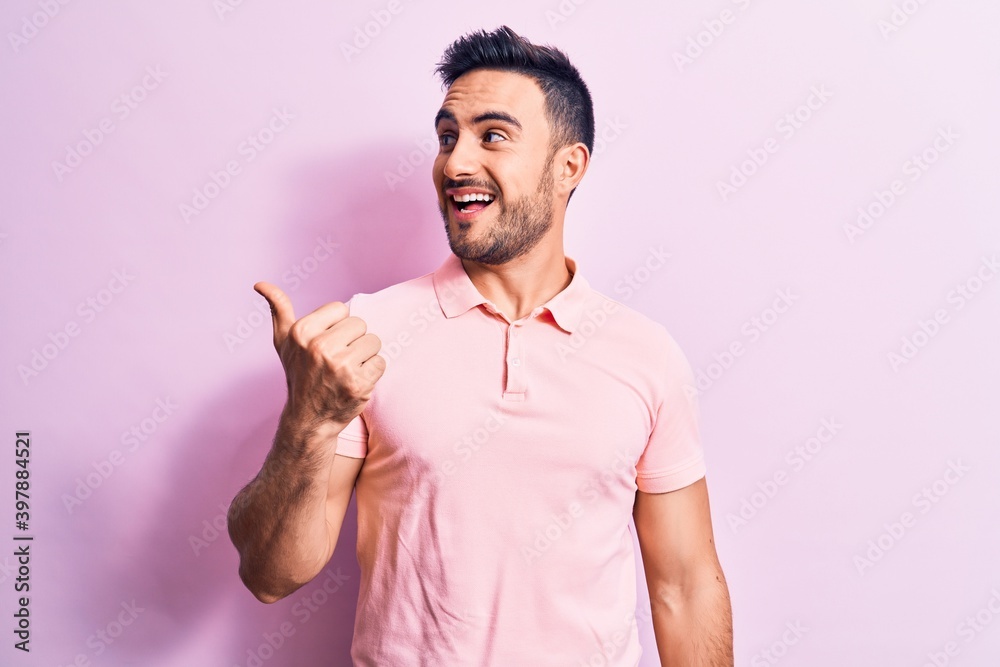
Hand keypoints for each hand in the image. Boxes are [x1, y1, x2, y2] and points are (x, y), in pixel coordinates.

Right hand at [254, 282, 385, 432]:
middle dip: (352, 340)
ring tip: (347, 369)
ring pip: (373, 341)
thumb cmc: (298, 375)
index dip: (337, 325)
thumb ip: (278, 309)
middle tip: (338, 359)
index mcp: (301, 333)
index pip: (340, 309)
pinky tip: (355, 381)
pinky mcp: (359, 384)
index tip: (326, 343)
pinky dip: (372, 372)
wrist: (309, 420)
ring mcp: (340, 367)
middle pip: (360, 324)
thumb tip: (260, 284)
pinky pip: (380, 362)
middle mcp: (319, 348)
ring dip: (365, 356)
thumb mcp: (283, 342)